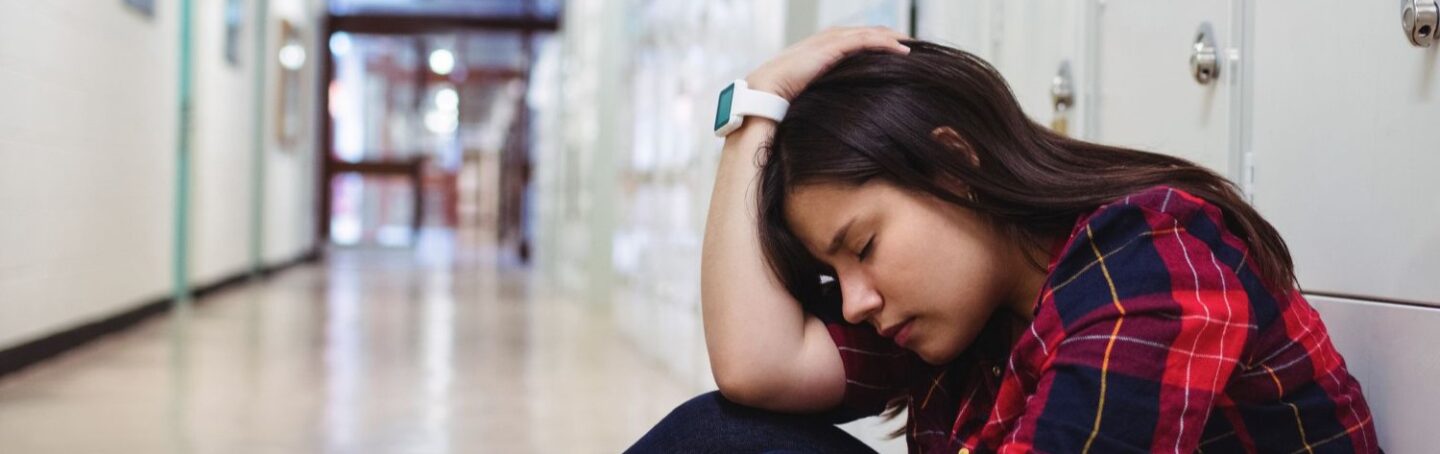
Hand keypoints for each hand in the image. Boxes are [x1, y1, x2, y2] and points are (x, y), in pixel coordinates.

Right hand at [746, 27, 910, 100]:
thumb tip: (839, 108)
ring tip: (913, 45)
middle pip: (866, 31)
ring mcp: (828, 41)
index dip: (877, 41)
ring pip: (869, 33)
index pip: (855, 37)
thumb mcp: (810, 91)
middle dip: (890, 36)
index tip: (896, 50)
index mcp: (821, 46)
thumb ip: (825, 89)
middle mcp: (826, 38)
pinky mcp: (831, 47)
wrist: (766, 91)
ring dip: (893, 38)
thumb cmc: (783, 97)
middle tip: (911, 44)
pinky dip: (886, 44)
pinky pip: (865, 41)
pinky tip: (903, 51)